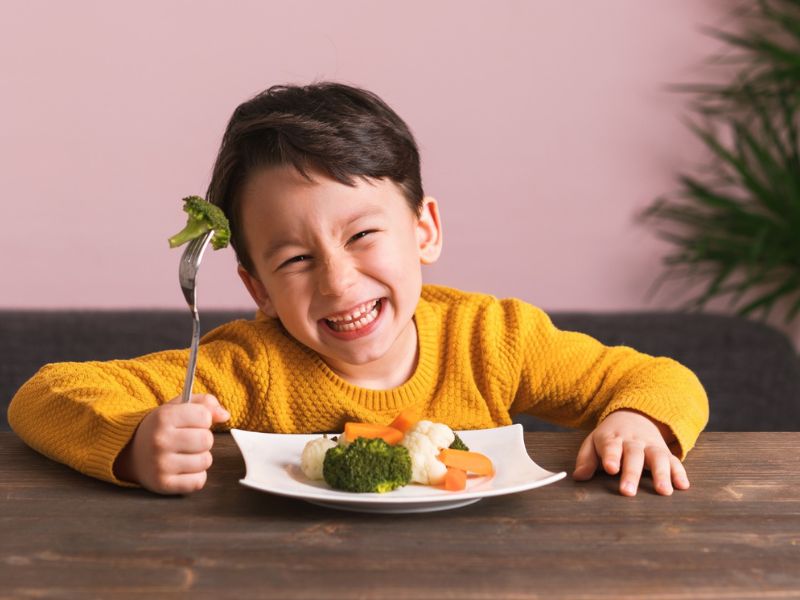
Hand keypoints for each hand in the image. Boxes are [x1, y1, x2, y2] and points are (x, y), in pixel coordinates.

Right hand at [114, 394, 229, 494]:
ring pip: (205, 461)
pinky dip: (196, 476)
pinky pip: (198, 481)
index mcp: (163, 417)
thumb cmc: (161, 427)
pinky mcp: (163, 484)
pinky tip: (184, 469)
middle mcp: (160, 440)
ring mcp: (160, 464)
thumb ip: (205, 403)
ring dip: (200, 458)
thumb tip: (225, 415)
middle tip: (190, 440)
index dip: (204, 419)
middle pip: (207, 440)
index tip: (193, 422)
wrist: (130, 453)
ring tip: (186, 454)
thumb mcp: (178, 407)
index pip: (204, 416)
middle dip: (204, 439)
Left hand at [572, 409, 689, 495]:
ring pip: (657, 457)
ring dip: (661, 474)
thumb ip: (586, 460)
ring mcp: (651, 446)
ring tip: (663, 491)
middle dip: (631, 473)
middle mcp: (633, 442)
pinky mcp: (665, 452)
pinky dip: (680, 473)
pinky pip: (675, 461)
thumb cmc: (610, 438)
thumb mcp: (593, 443)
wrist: (634, 416)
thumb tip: (579, 477)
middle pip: (633, 455)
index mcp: (612, 438)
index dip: (611, 456)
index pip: (610, 446)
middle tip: (628, 491)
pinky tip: (683, 486)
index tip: (610, 468)